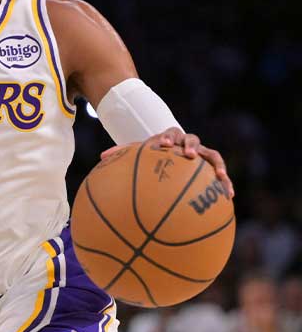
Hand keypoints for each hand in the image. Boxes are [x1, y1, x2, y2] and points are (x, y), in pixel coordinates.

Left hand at [102, 128, 233, 198]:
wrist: (174, 149)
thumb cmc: (153, 153)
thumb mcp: (139, 152)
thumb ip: (123, 153)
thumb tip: (101, 157)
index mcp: (170, 138)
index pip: (169, 134)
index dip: (168, 138)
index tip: (164, 145)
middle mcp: (188, 143)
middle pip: (193, 139)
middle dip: (192, 146)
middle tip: (190, 154)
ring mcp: (203, 154)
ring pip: (213, 156)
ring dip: (217, 165)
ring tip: (220, 176)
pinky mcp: (212, 168)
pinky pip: (222, 176)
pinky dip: (226, 184)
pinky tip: (229, 197)